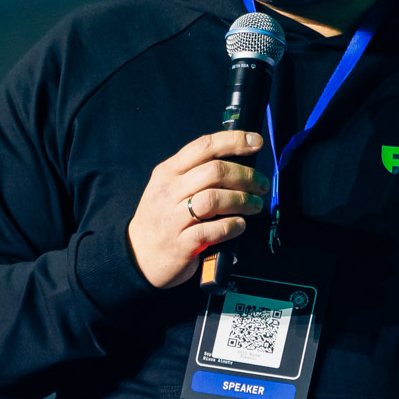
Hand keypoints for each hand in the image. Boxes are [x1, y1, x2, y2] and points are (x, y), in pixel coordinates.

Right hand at [127, 130, 268, 289]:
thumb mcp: (169, 188)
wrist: (138, 257)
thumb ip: (195, 174)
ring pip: (214, 199)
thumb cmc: (161, 219)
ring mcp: (173, 218)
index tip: (256, 141)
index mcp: (168, 172)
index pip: (204, 146)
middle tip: (261, 184)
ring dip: (242, 200)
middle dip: (246, 175)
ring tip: (254, 205)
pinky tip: (240, 225)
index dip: (234, 141)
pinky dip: (232, 226)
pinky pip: (213, 230)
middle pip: (215, 171)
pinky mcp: (181, 243)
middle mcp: (169, 191)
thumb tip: (237, 161)